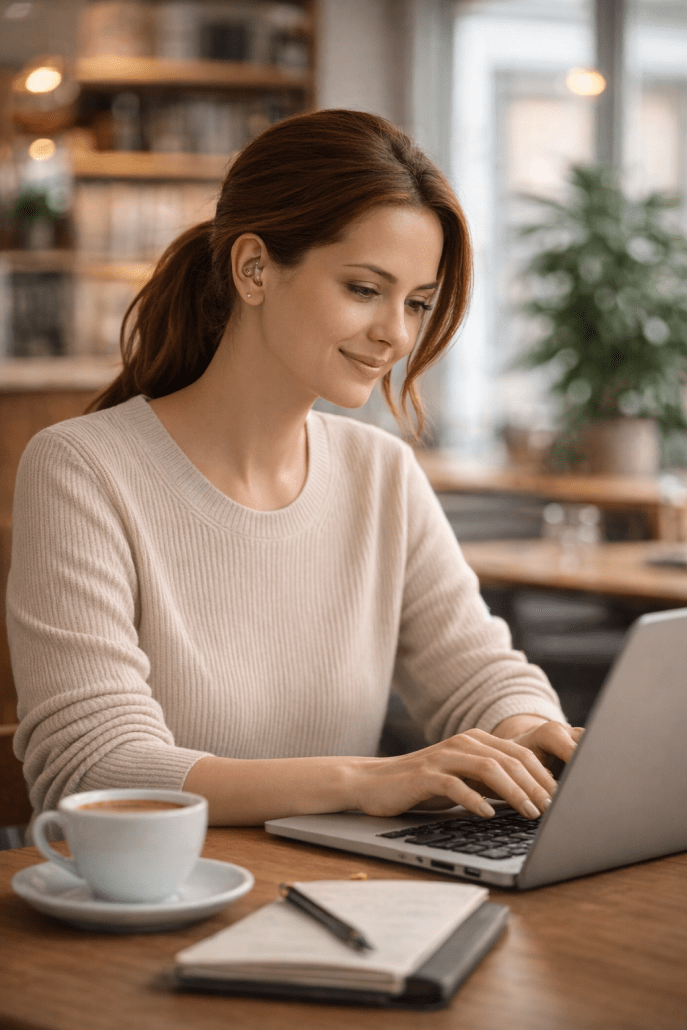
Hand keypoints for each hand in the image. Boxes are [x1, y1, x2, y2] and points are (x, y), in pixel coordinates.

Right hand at [350, 724, 576, 820]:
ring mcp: (443, 757)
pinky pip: (455, 785)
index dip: (546, 775)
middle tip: (556, 809)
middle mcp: (463, 743)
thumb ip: (491, 782)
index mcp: (476, 741)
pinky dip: (474, 799)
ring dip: (514, 792)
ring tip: (532, 813)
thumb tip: (534, 801)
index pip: (521, 754)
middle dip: (538, 784)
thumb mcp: (463, 780)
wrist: (374, 782)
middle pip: (510, 759)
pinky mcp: (425, 775)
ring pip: (488, 768)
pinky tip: (488, 814)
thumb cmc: (423, 785)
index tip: (565, 798)